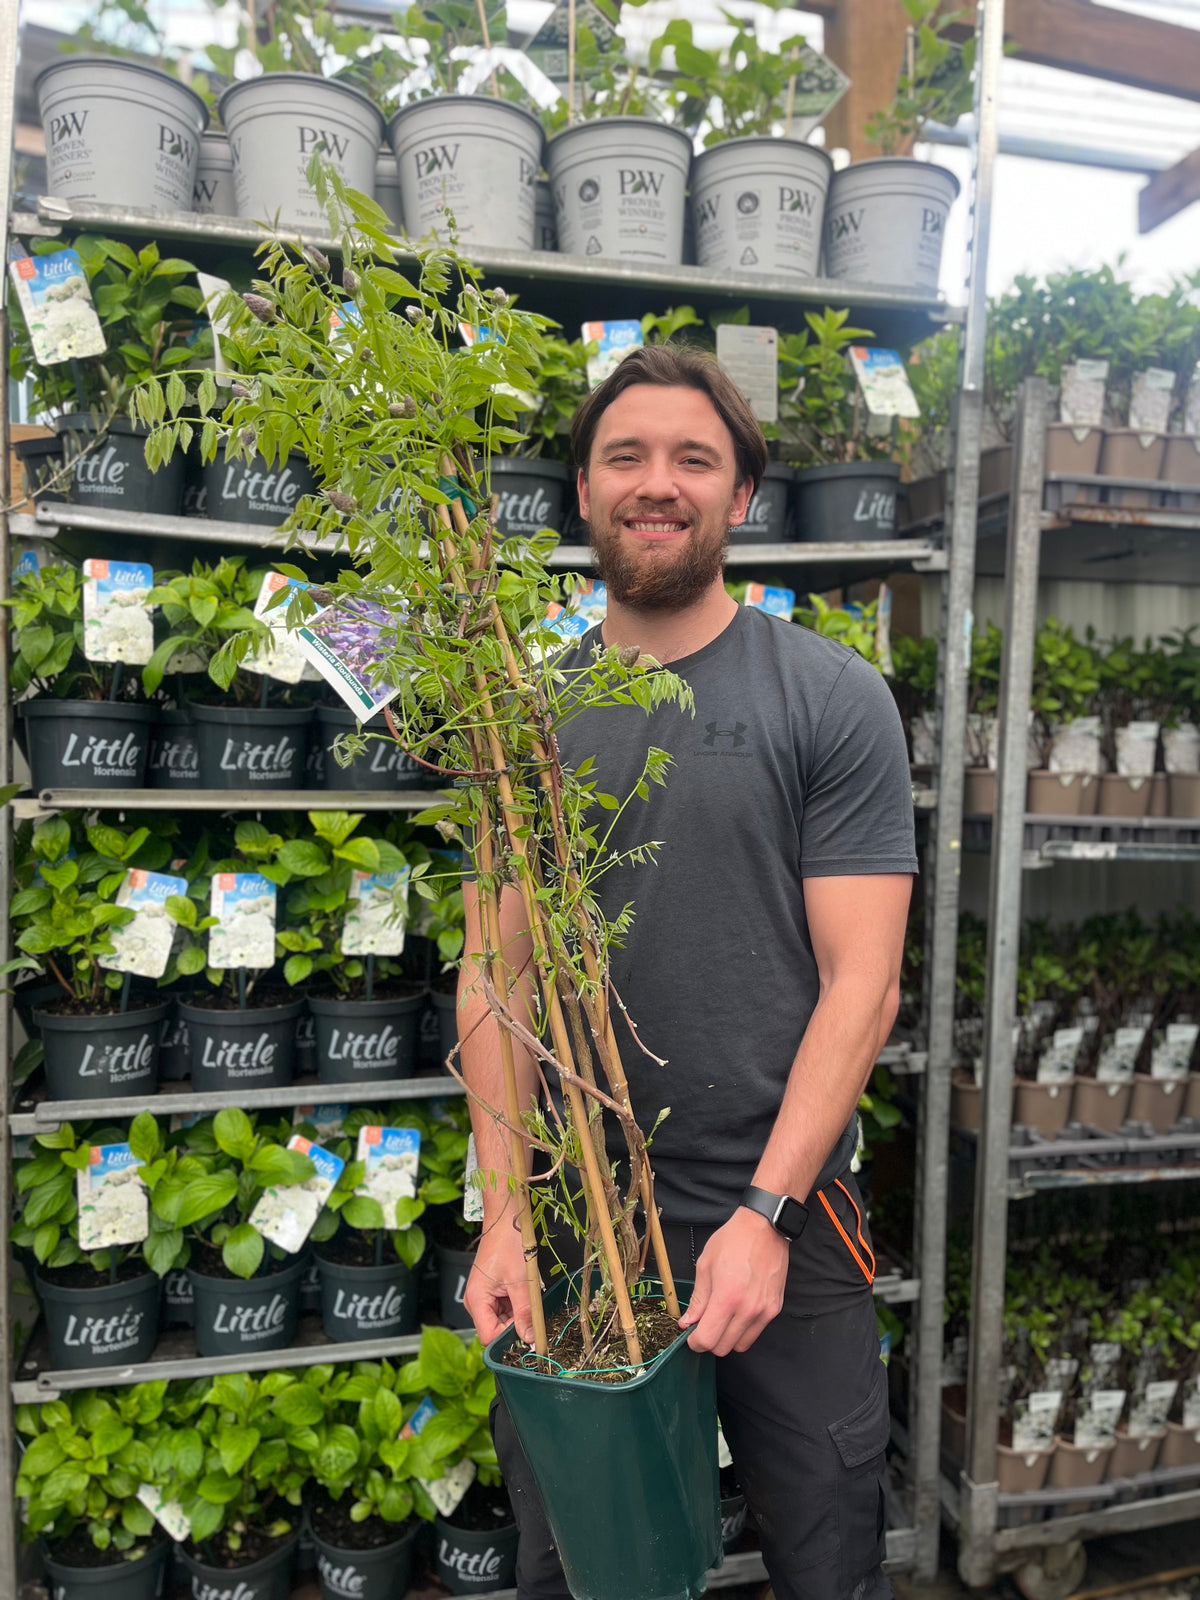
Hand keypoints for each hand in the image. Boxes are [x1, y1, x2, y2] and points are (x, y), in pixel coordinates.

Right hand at [463, 1212, 537, 1345]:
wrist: (505, 1221)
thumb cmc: (509, 1244)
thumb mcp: (522, 1281)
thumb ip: (525, 1313)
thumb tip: (531, 1339)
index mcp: (476, 1300)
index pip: (489, 1337)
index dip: (509, 1339)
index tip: (530, 1333)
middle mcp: (475, 1302)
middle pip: (496, 1330)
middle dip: (516, 1325)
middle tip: (533, 1312)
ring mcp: (483, 1298)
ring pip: (502, 1321)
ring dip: (518, 1314)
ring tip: (528, 1295)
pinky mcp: (491, 1293)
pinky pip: (504, 1309)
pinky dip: (517, 1306)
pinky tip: (524, 1292)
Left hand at [679, 1209, 788, 1355]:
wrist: (765, 1228)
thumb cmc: (733, 1241)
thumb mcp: (705, 1265)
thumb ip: (698, 1299)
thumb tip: (688, 1322)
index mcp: (727, 1298)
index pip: (708, 1340)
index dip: (695, 1342)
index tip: (691, 1335)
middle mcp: (747, 1310)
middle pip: (723, 1348)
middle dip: (709, 1341)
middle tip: (704, 1325)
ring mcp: (764, 1312)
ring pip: (740, 1345)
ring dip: (727, 1338)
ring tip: (722, 1319)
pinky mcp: (774, 1309)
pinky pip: (755, 1333)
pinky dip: (743, 1331)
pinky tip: (737, 1313)